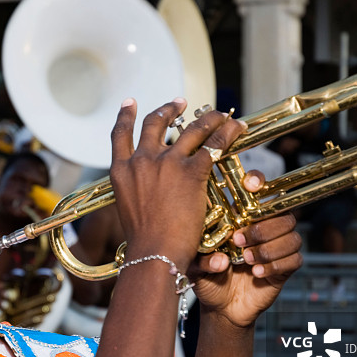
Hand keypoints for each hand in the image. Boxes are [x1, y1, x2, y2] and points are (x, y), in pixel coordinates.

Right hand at [109, 98, 244, 269]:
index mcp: (121, 172)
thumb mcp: (129, 210)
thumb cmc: (143, 243)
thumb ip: (136, 193)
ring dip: (207, 118)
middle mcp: (141, 161)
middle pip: (154, 123)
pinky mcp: (190, 171)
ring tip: (218, 114)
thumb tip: (147, 195)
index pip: (119, 135)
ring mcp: (166, 163)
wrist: (153, 253)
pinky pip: (213, 145)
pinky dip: (228, 133)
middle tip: (180, 103)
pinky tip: (237, 128)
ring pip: (190, 130)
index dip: (125, 115)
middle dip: (169, 109)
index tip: (130, 102)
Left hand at [189, 174, 302, 327]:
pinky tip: (257, 273)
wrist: (221, 307)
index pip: (259, 189)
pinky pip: (295, 259)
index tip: (251, 185)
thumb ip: (202, 259)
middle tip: (239, 241)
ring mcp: (277, 246)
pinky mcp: (286, 267)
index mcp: (242, 217)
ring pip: (292, 235)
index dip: (259, 181)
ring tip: (247, 260)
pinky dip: (276, 265)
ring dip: (269, 248)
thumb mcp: (196, 265)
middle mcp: (263, 227)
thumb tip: (221, 260)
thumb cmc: (208, 278)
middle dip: (262, 227)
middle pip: (283, 212)